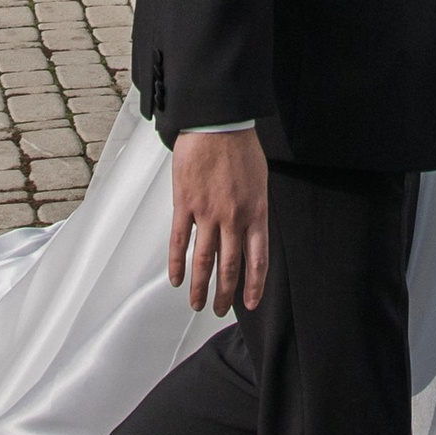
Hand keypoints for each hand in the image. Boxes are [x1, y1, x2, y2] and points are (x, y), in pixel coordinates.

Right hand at [167, 128, 268, 316]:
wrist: (217, 124)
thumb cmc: (240, 147)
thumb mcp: (259, 181)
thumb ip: (254, 209)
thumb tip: (250, 232)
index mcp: (255, 212)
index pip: (258, 259)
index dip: (254, 285)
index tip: (251, 303)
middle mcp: (233, 217)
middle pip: (229, 266)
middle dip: (225, 294)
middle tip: (220, 310)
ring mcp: (207, 213)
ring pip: (203, 260)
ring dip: (200, 287)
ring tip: (197, 303)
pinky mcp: (185, 204)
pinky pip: (179, 241)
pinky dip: (177, 263)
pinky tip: (176, 279)